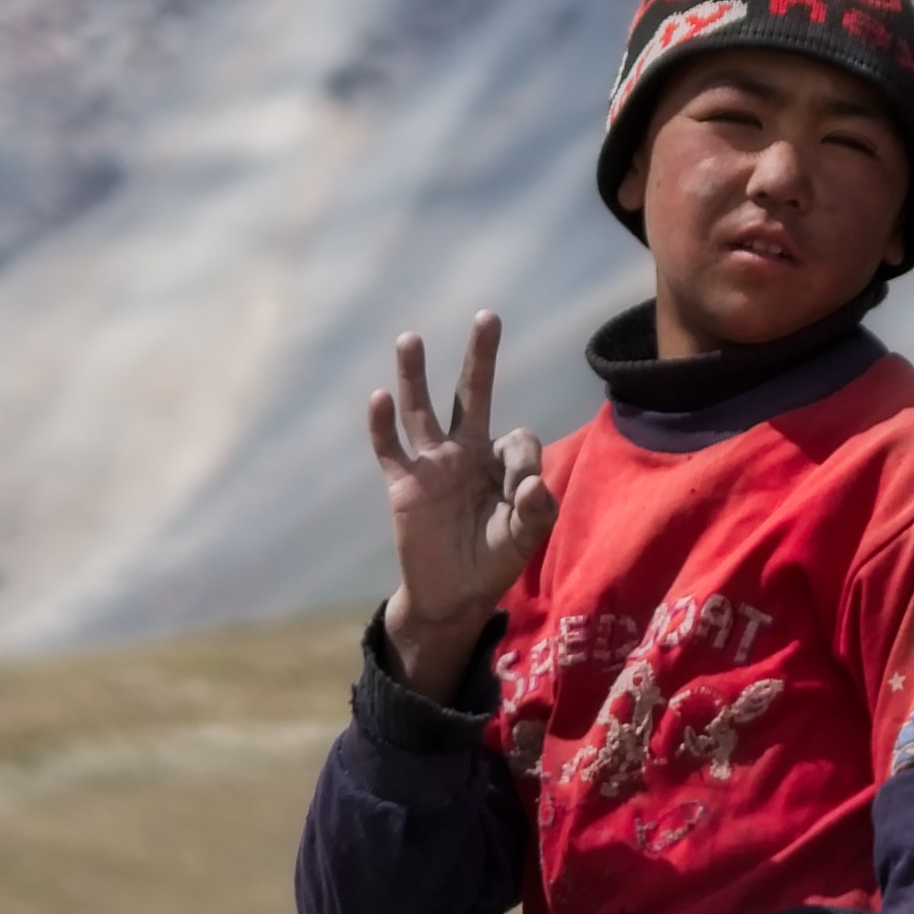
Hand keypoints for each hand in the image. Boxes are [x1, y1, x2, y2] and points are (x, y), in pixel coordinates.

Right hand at [366, 314, 555, 696]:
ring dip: (416, 375)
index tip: (524, 495)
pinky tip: (377, 399)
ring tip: (410, 338)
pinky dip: (382, 427)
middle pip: (471, 395)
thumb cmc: (492, 561)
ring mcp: (432, 465)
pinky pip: (391, 450)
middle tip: (488, 316)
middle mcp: (465, 452)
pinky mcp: (403, 485)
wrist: (452, 596)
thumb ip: (535, 513)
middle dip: (480, 358)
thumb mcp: (524, 540)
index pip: (518, 438)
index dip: (525, 462)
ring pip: (422, 410)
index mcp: (500, 463)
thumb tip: (533, 485)